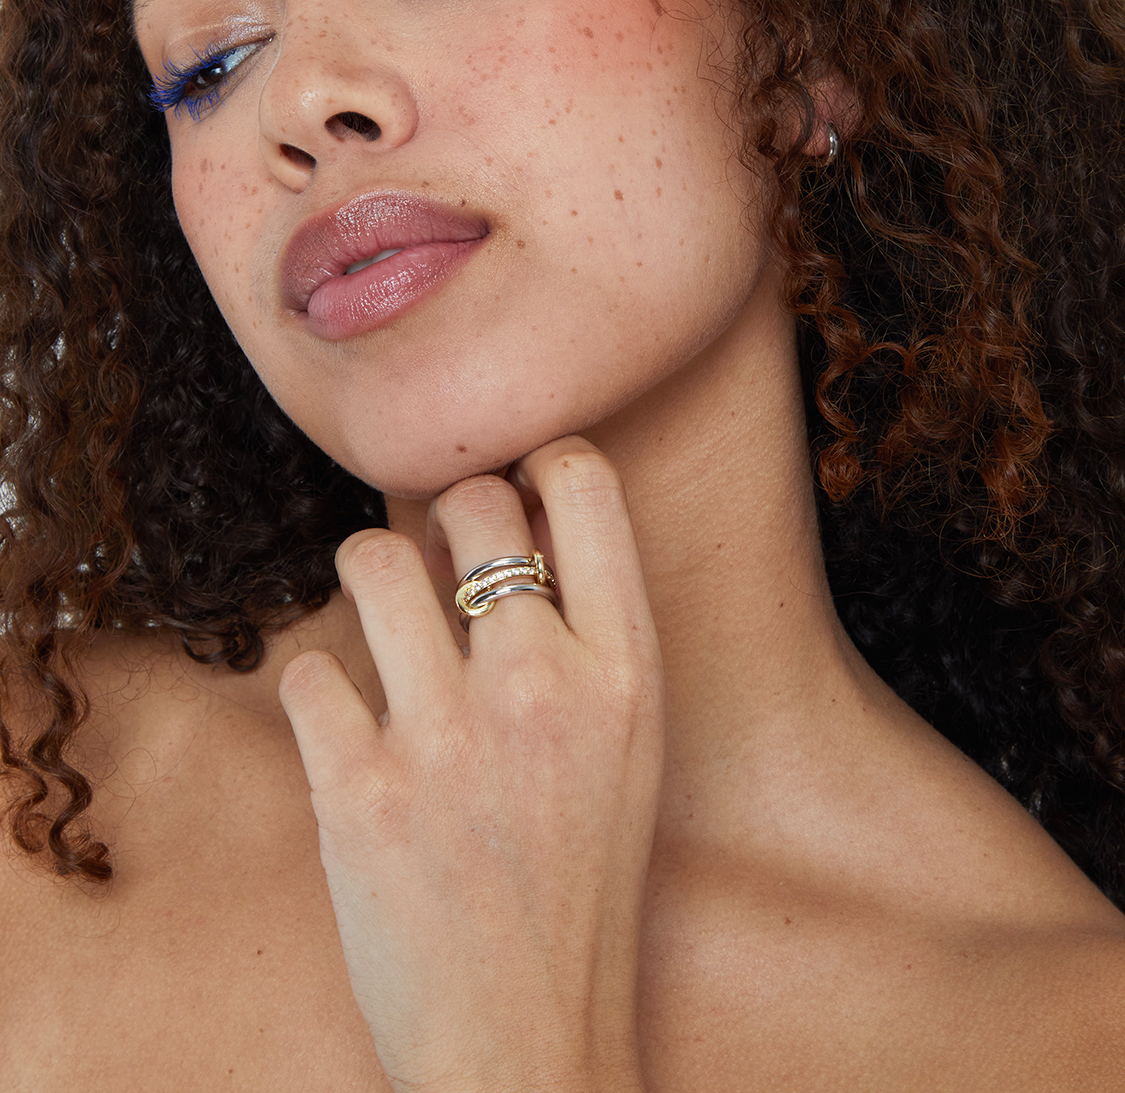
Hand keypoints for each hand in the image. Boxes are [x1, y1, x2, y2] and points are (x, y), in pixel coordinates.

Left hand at [278, 438, 664, 1092]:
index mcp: (627, 673)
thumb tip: (489, 527)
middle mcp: (543, 687)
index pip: (584, 483)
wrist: (528, 1042)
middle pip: (469, 498)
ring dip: (365, 575)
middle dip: (440, 511)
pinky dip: (317, 693)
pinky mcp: (361, 793)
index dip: (535, 462)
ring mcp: (450, 739)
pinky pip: (307, 670)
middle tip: (432, 560)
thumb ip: (578, 637)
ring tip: (377, 621)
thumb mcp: (626, 750)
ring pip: (371, 556)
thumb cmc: (579, 890)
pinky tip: (345, 732)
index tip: (511, 489)